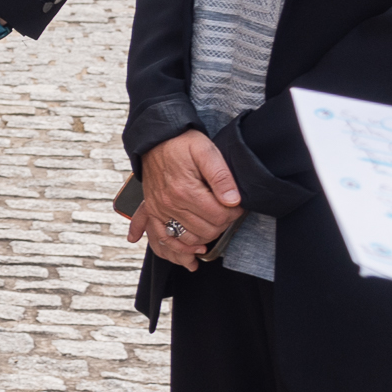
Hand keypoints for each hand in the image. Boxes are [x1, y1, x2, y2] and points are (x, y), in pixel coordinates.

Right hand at [131, 128, 241, 267]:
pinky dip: (175, 248)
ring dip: (203, 239)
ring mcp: (159, 209)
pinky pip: (162, 237)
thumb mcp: (206, 151)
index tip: (238, 205)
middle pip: (205, 231)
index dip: (234, 214)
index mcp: (185, 190)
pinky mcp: (153, 210)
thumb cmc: (182, 143)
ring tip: (214, 229)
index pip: (219, 217)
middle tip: (227, 213)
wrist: (155, 139)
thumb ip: (221, 176)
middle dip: (222, 226)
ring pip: (186, 239)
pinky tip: (190, 253)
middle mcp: (170, 204)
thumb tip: (233, 201)